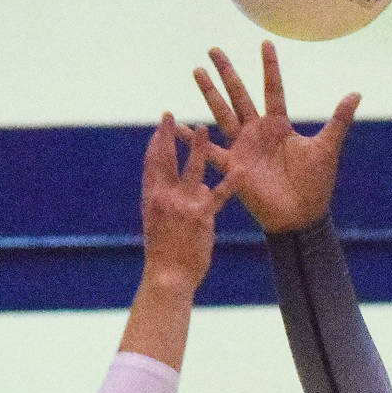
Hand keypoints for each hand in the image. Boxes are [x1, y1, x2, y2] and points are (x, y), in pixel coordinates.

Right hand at [140, 114, 235, 292]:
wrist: (167, 276)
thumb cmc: (166, 254)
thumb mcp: (164, 225)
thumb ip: (180, 202)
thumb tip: (202, 186)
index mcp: (151, 200)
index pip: (151, 166)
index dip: (154, 145)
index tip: (157, 129)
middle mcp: (164, 198)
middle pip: (164, 161)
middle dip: (165, 136)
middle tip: (166, 116)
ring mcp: (182, 205)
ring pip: (191, 170)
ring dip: (197, 147)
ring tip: (203, 127)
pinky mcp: (201, 216)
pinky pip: (219, 195)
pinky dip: (230, 181)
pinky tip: (240, 169)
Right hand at [193, 42, 359, 233]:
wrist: (302, 216)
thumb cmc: (315, 185)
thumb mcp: (327, 147)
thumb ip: (339, 120)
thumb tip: (356, 93)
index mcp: (279, 125)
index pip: (273, 89)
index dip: (269, 67)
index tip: (265, 43)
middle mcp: (258, 132)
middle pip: (239, 95)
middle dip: (227, 72)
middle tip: (213, 49)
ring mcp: (243, 147)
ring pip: (223, 113)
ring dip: (210, 93)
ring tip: (197, 71)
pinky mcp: (234, 167)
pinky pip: (211, 151)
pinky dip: (195, 140)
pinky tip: (179, 126)